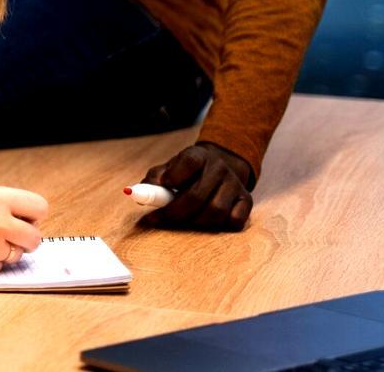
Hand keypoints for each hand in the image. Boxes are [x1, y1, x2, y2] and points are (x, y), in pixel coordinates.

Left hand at [139, 142, 254, 230]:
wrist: (220, 166)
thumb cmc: (187, 173)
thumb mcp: (170, 168)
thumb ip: (155, 178)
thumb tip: (137, 192)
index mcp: (198, 155)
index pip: (188, 161)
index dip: (173, 176)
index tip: (161, 188)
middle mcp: (219, 167)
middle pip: (197, 195)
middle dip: (174, 212)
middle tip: (157, 220)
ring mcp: (235, 184)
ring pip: (216, 211)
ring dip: (194, 222)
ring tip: (181, 221)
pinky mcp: (246, 200)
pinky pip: (235, 221)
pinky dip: (219, 226)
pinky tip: (206, 222)